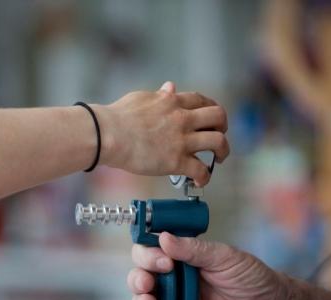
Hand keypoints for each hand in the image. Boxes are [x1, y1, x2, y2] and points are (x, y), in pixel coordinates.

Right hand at [98, 82, 228, 185]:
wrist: (108, 134)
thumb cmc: (117, 117)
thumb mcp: (141, 98)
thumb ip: (159, 95)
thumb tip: (169, 87)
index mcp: (173, 102)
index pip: (202, 100)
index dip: (210, 108)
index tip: (210, 117)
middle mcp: (182, 119)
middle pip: (218, 117)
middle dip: (222, 126)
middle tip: (219, 135)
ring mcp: (181, 140)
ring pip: (217, 142)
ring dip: (222, 151)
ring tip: (219, 159)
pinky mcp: (176, 161)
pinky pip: (201, 170)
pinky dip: (204, 177)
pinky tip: (200, 180)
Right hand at [127, 233, 288, 299]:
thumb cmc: (249, 279)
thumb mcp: (223, 257)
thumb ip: (193, 249)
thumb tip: (164, 238)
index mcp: (181, 257)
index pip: (150, 250)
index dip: (148, 254)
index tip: (163, 260)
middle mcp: (172, 278)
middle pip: (140, 274)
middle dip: (139, 278)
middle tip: (150, 283)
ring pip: (141, 299)